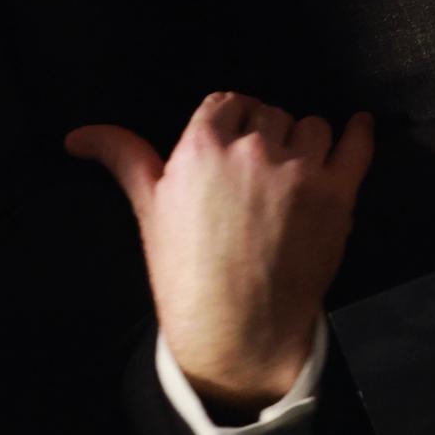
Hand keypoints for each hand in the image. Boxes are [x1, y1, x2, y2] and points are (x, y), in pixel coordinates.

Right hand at [68, 93, 370, 414]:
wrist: (236, 332)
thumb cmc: (185, 272)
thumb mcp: (148, 209)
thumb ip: (122, 157)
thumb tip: (76, 135)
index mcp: (203, 146)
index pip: (226, 102)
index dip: (231, 122)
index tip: (233, 144)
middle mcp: (253, 150)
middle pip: (269, 114)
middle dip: (264, 136)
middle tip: (258, 174)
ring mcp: (299, 171)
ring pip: (310, 126)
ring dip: (304, 142)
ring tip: (293, 174)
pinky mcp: (338, 195)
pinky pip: (357, 145)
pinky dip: (358, 133)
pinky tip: (357, 127)